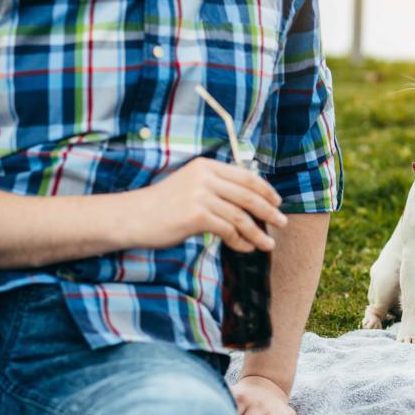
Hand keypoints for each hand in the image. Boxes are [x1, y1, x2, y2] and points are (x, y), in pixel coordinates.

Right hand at [128, 157, 287, 252]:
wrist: (132, 217)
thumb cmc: (163, 207)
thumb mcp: (191, 187)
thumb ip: (217, 189)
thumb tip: (250, 204)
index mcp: (206, 166)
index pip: (245, 176)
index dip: (265, 190)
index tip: (277, 202)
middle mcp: (204, 176)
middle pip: (248, 195)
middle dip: (269, 211)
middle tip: (282, 223)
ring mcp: (200, 195)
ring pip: (241, 216)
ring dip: (258, 232)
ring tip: (268, 244)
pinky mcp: (196, 215)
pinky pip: (228, 230)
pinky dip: (240, 241)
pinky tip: (245, 248)